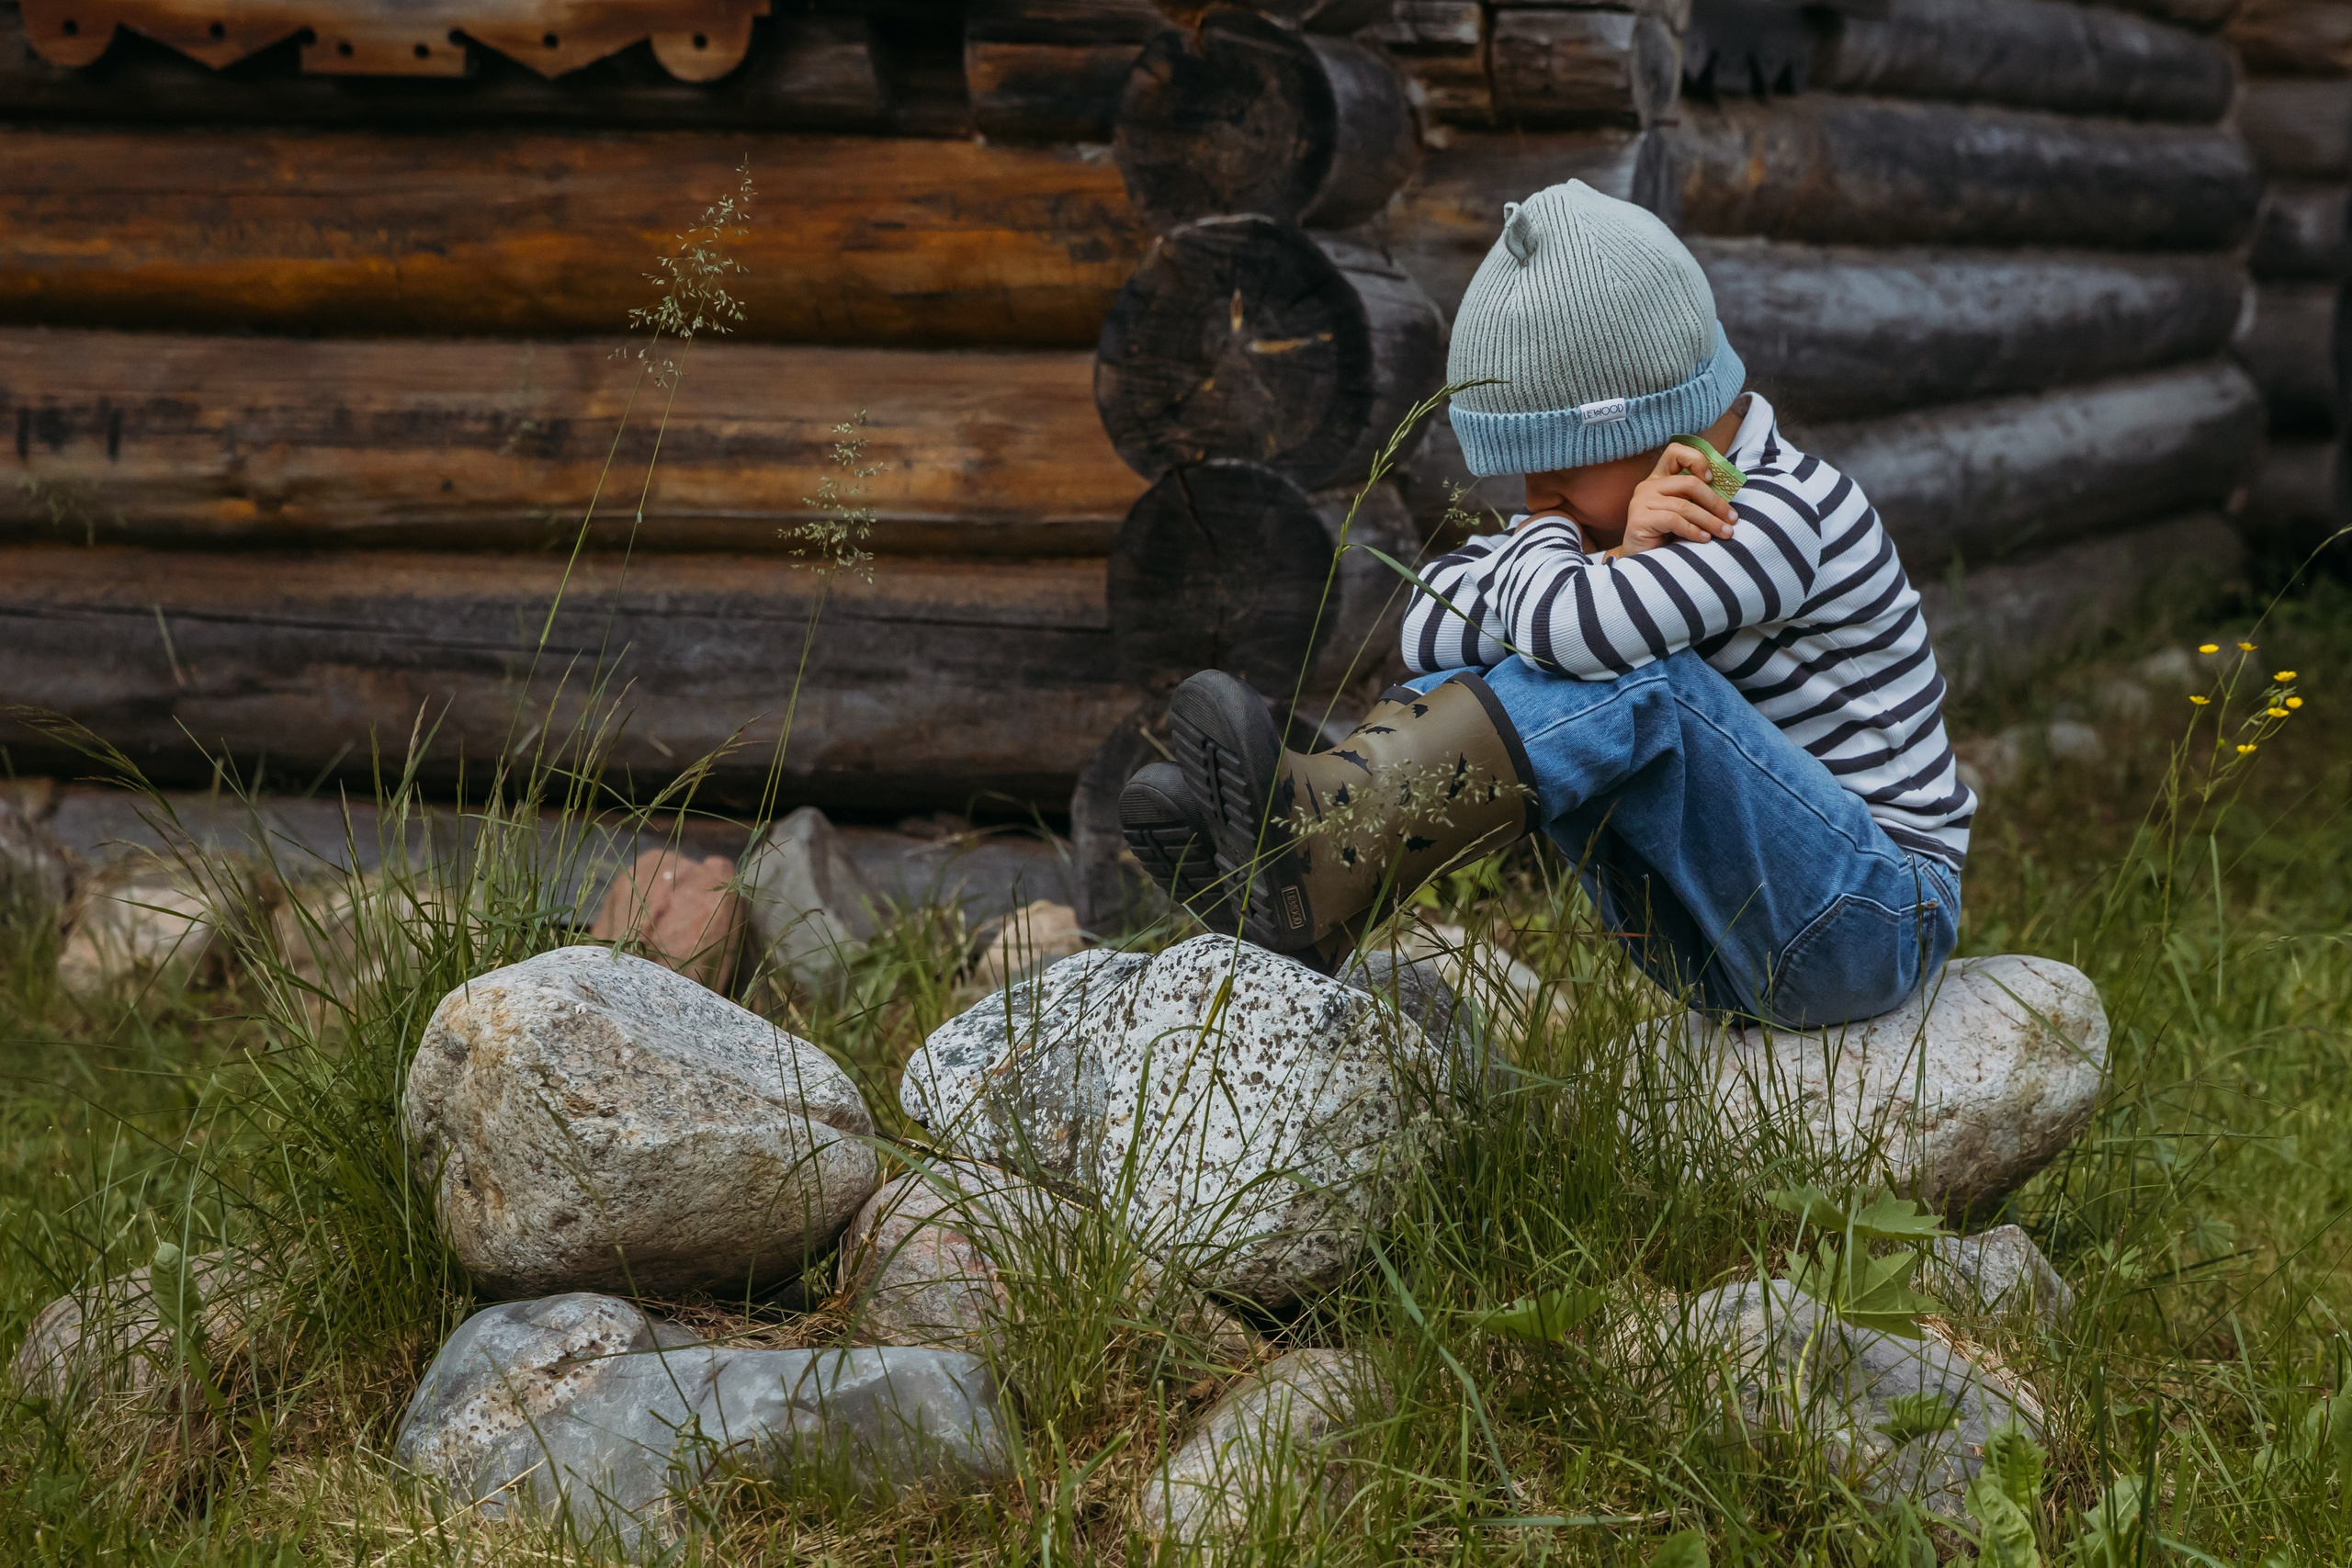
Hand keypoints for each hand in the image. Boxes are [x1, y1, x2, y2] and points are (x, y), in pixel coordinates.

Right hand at [1608, 442, 1736, 558]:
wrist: (1641, 564)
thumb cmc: (1666, 538)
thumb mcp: (1683, 512)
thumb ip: (1696, 499)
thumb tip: (1728, 496)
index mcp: (1659, 479)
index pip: (1676, 452)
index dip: (1696, 459)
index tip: (1712, 479)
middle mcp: (1648, 486)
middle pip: (1688, 482)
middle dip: (1715, 502)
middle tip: (1732, 519)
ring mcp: (1641, 502)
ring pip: (1685, 505)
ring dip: (1710, 521)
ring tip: (1725, 533)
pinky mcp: (1639, 519)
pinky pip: (1674, 520)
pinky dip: (1693, 530)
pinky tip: (1705, 539)